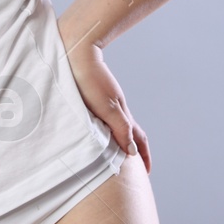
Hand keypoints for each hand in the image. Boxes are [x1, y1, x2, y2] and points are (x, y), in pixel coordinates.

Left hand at [65, 44, 150, 172]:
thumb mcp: (107, 107)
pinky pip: (107, 117)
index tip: (146, 172)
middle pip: (132, 132)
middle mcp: (117, 109)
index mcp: (121, 114)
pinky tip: (100, 130)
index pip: (137, 139)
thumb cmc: (89, 79)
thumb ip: (121, 129)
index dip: (143, 156)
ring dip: (122, 140)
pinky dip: (109, 128)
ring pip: (119, 125)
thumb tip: (132, 152)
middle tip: (137, 167)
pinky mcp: (97, 95)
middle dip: (136, 150)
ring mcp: (108, 101)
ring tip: (119, 153)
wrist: (77, 52)